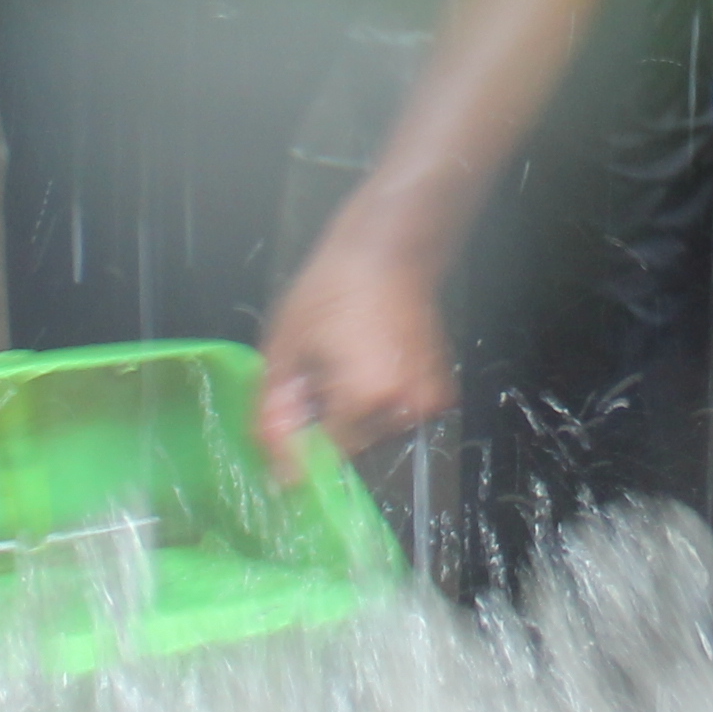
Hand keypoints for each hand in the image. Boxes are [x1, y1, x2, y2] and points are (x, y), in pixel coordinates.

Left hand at [254, 233, 456, 481]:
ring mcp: (427, 399)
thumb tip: (273, 460)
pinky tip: (360, 365)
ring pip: (374, 431)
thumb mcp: (285, 345)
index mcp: (365, 398)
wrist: (387, 252)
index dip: (295, 448)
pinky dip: (374, 401)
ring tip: (333, 368)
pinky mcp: (439, 390)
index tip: (278, 434)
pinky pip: (397, 414)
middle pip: (350, 444)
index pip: (324, 454)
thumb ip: (274, 408)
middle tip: (307, 384)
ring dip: (348, 414)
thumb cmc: (331, 289)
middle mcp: (403, 407)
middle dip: (322, 425)